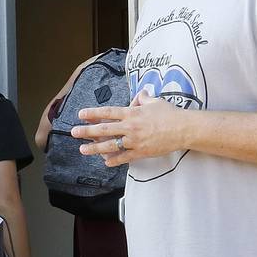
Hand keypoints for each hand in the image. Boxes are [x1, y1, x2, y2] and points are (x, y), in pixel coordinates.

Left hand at [72, 91, 190, 166]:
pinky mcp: (141, 152)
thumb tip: (140, 94)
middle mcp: (130, 127)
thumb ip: (144, 99)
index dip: (93, 113)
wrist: (183, 129)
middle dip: (87, 131)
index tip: (81, 114)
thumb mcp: (155, 102)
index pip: (108, 112)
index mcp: (132, 113)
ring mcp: (134, 141)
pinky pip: (124, 157)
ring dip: (94, 148)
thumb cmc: (170, 114)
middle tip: (74, 132)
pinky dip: (114, 160)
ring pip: (110, 145)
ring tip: (82, 149)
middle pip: (104, 129)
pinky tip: (105, 162)